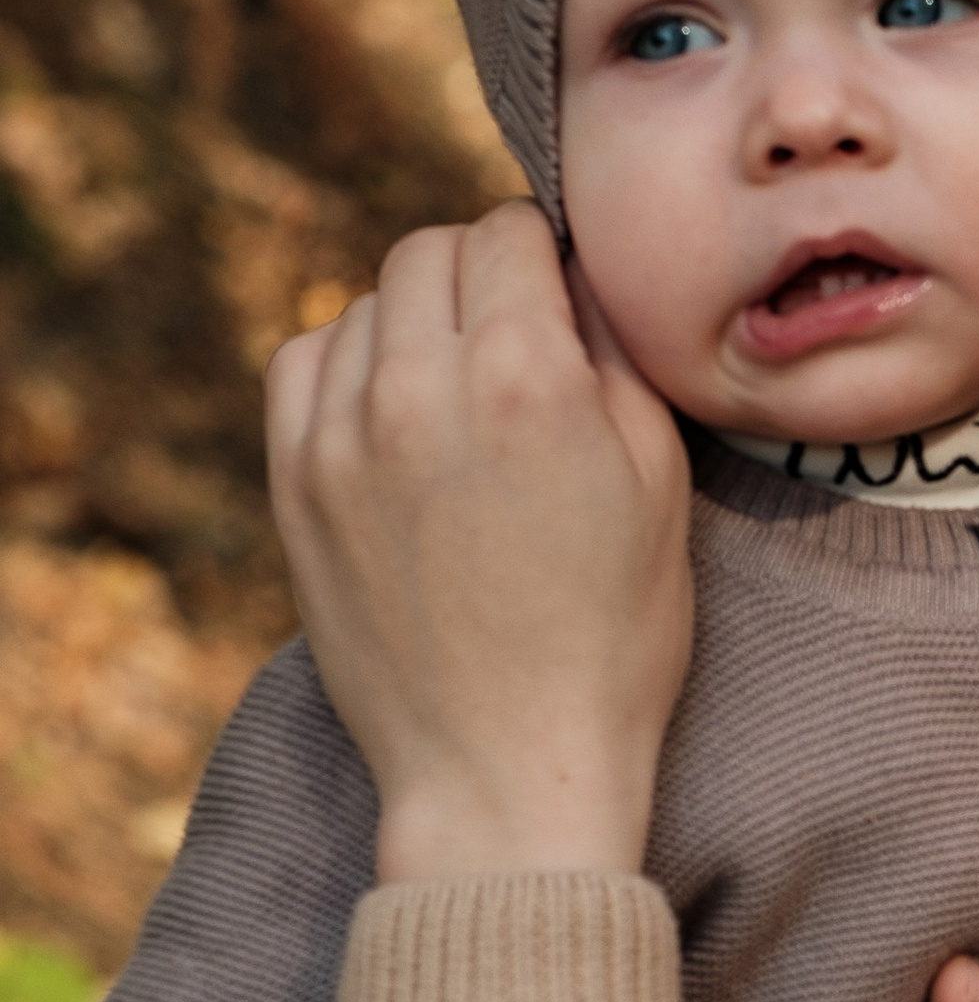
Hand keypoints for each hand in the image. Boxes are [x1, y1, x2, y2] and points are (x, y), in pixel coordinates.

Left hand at [264, 203, 694, 879]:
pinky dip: (347, 362)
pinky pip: (302, 363)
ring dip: (412, 320)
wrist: (506, 767)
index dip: (543, 252)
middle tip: (514, 333)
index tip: (559, 291)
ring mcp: (340, 436)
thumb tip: (575, 280)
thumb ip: (616, 358)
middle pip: (428, 252)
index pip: (508, 233)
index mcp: (525, 380)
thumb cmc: (610, 638)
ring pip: (362, 304)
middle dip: (477, 274)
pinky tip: (390, 409)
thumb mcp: (661, 486)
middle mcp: (418, 389)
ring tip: (455, 386)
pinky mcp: (294, 484)